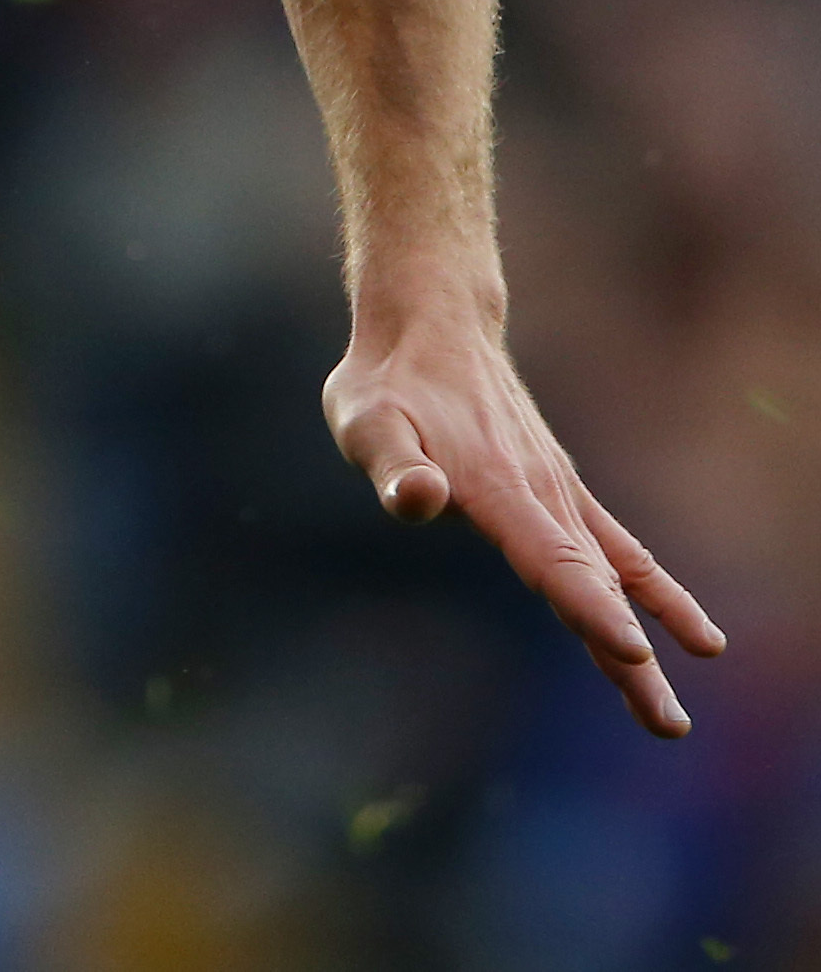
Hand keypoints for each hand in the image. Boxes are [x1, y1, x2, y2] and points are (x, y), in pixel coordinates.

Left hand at [325, 309, 722, 738]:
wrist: (432, 327)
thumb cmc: (388, 382)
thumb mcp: (365, 418)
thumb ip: (392, 463)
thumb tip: (417, 499)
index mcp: (496, 486)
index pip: (550, 558)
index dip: (589, 606)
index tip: (631, 650)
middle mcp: (540, 494)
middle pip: (595, 586)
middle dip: (629, 660)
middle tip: (668, 727)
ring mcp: (557, 492)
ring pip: (615, 578)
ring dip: (649, 643)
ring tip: (671, 719)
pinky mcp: (560, 491)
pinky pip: (619, 549)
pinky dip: (655, 591)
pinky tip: (690, 634)